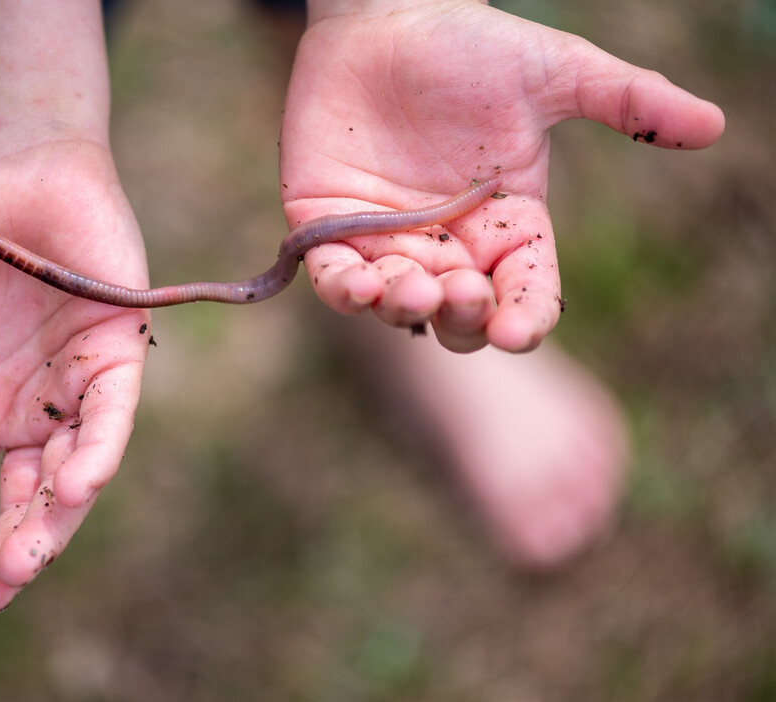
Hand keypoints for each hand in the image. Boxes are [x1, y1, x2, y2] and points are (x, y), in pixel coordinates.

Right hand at [0, 141, 150, 633]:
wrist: (8, 164)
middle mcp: (24, 412)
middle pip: (18, 502)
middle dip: (6, 553)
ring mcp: (70, 388)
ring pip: (67, 474)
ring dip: (50, 520)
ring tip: (21, 565)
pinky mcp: (117, 353)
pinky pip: (112, 417)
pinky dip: (96, 453)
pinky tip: (76, 488)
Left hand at [281, 0, 723, 351]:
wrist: (387, 16)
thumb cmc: (471, 46)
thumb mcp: (555, 72)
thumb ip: (625, 101)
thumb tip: (711, 126)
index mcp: (508, 228)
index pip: (527, 293)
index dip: (526, 319)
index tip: (519, 331)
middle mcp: (450, 248)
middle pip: (461, 318)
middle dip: (462, 318)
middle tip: (460, 290)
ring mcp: (388, 243)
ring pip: (398, 307)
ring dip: (404, 309)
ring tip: (413, 286)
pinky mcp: (329, 228)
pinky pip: (334, 280)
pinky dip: (345, 291)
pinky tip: (360, 284)